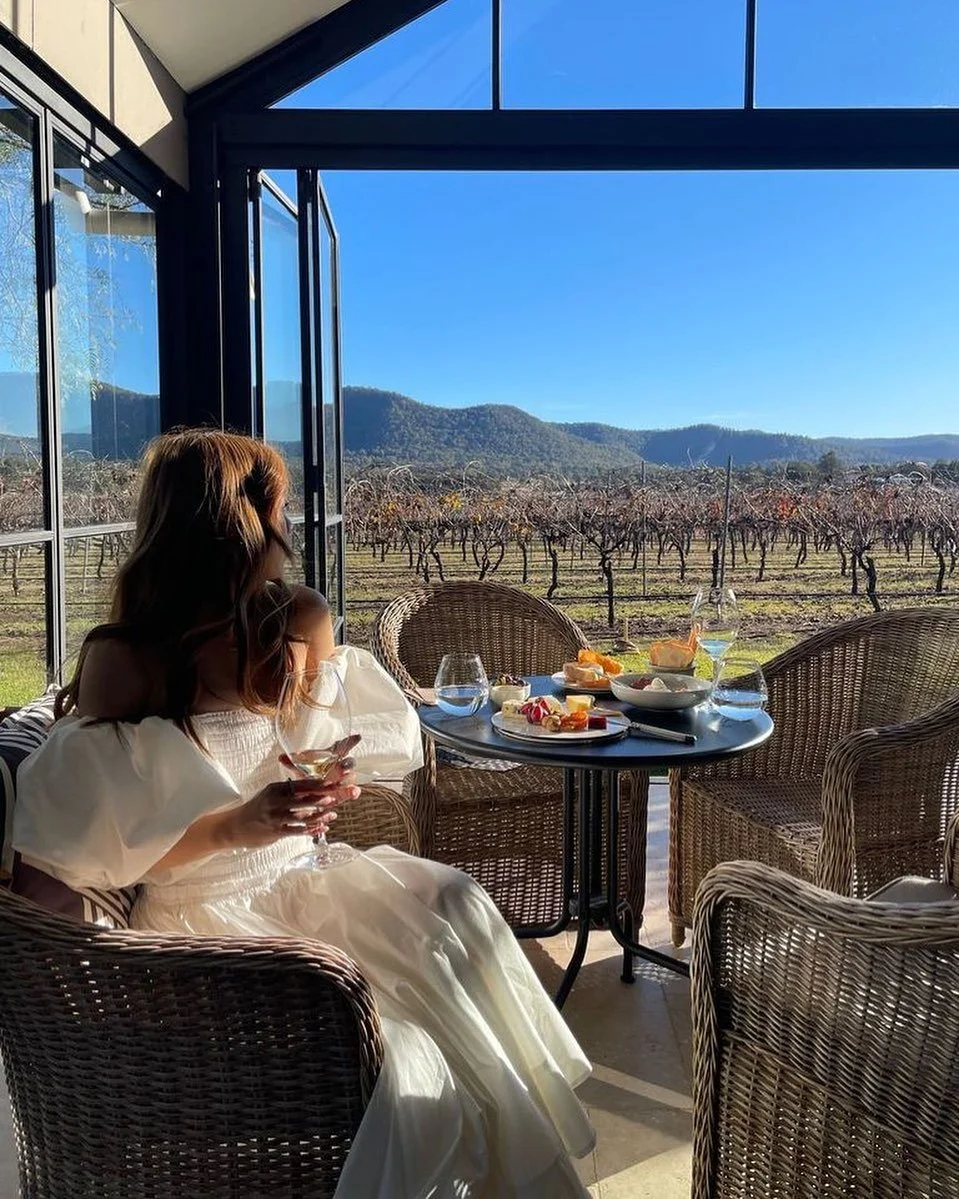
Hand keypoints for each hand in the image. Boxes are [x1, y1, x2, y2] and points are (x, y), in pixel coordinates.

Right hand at [227, 760, 359, 848]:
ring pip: (303, 816)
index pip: (301, 784)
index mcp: (276, 788)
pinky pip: (297, 831)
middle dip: (323, 798)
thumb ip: (288, 791)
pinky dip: (311, 830)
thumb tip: (312, 786)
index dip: (319, 784)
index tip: (334, 783)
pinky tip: (321, 829)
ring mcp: (275, 817)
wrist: (234, 826)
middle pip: (304, 798)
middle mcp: (275, 801)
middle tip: (338, 797)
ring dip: (319, 816)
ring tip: (332, 814)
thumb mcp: (270, 794)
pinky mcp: (275, 832)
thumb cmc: (257, 809)